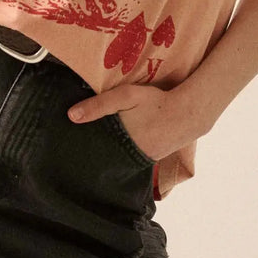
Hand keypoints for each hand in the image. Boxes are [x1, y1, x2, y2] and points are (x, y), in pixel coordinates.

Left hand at [67, 82, 200, 163]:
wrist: (187, 114)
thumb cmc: (154, 102)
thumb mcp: (126, 96)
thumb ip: (99, 105)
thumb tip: (71, 116)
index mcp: (120, 142)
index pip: (94, 150)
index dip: (83, 147)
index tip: (70, 146)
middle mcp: (129, 156)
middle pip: (105, 156)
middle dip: (94, 152)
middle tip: (79, 148)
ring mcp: (141, 161)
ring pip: (117, 158)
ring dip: (109, 152)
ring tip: (95, 146)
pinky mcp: (150, 159)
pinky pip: (131, 158)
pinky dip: (123, 152)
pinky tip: (119, 145)